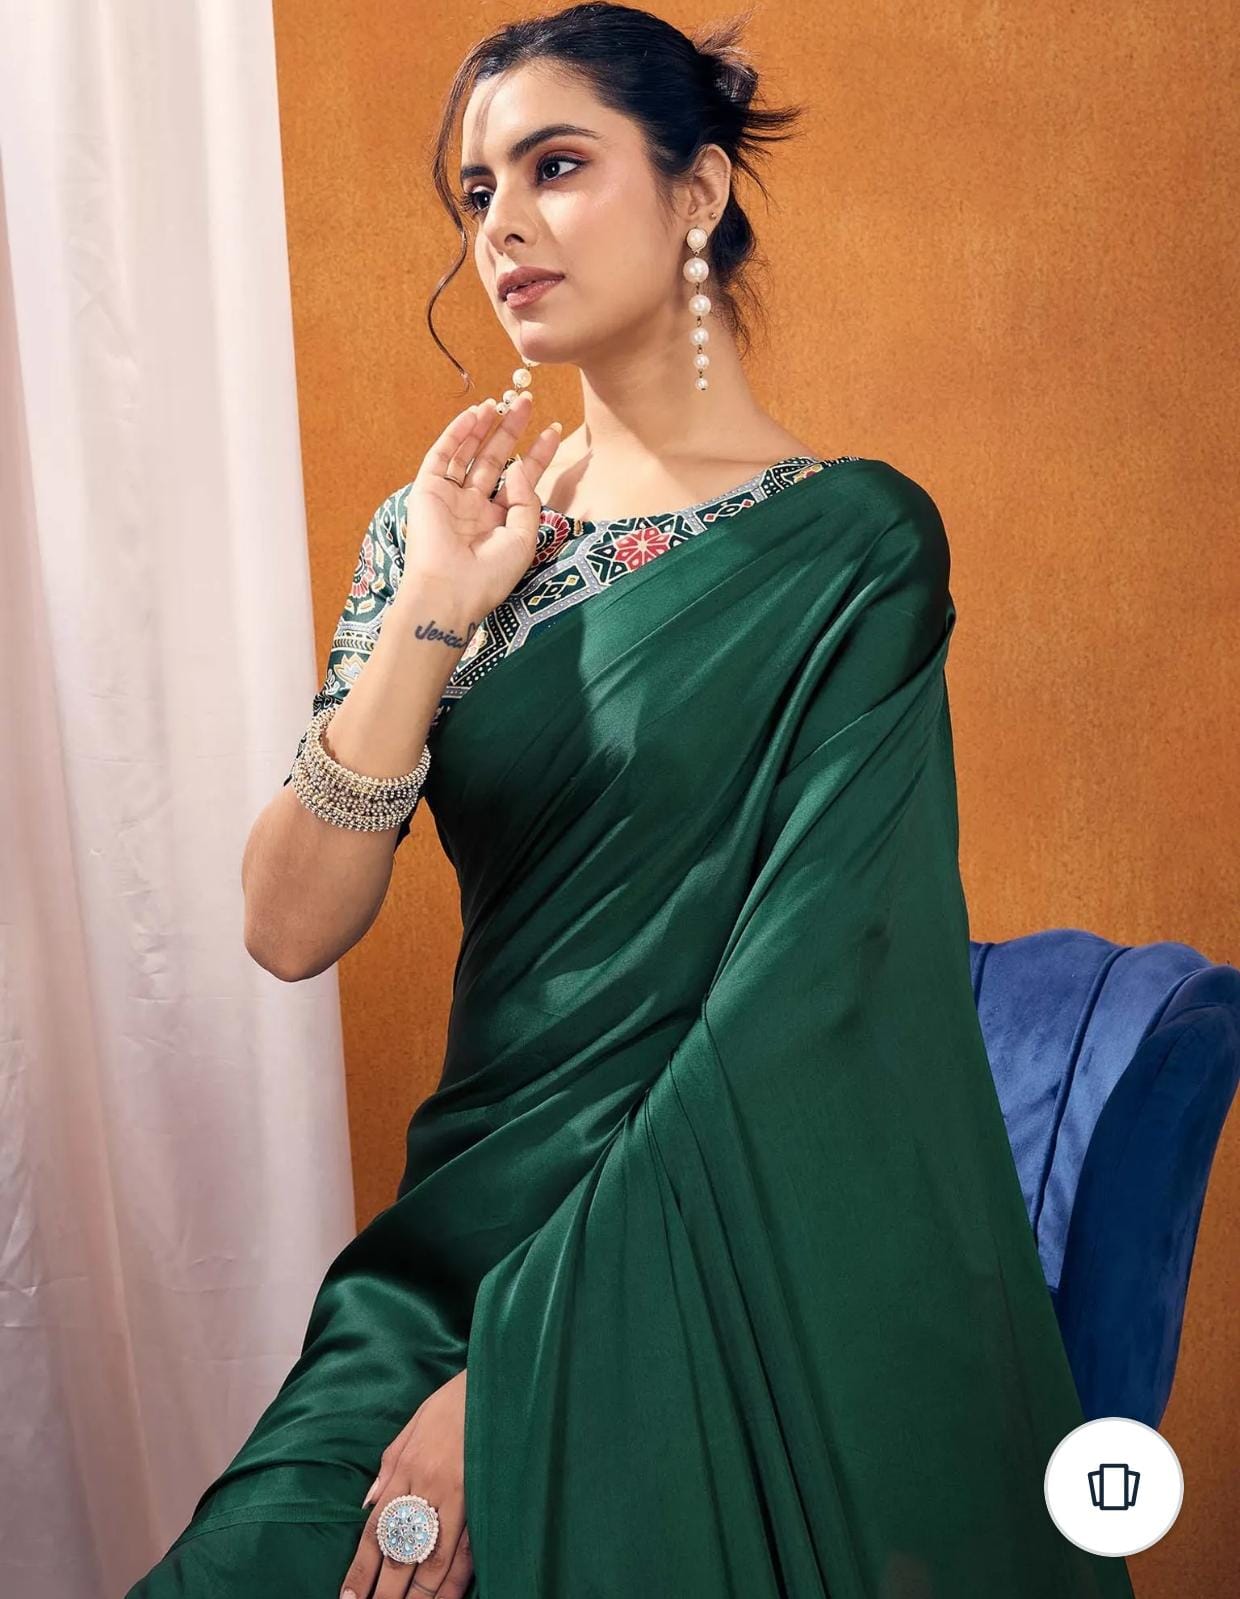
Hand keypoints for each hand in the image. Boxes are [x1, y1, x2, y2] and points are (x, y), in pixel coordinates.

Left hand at [340, 1368, 471, 1598]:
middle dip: (387, 1593)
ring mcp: (461, 1497)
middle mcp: (429, 1487)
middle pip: (403, 1553)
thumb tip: (367, 1504)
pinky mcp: (488, 1501)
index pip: (377, 1529)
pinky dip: (458, 1581)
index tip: (349, 1597)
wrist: (497, 1381)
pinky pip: (470, 1550)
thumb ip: (388, 1468)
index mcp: (407, 1469)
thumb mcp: (412, 1425)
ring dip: (420, 1595)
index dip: (361, 1568)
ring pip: (436, 1560)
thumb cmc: (453, 1402)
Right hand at [403, 391, 561, 621]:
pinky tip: (475, 415)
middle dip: (511, 430)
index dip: (537, 454)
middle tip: (527, 401)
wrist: (451, 591)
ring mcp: (450, 497)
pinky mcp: (428, 491)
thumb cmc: (489, 575)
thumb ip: (525, 500)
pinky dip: (457, 434)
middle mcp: (474, 507)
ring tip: (500, 402)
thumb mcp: (523, 538)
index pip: (520, 479)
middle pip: (495, 459)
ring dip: (484, 427)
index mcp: (498, 521)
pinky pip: (443, 456)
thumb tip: (518, 466)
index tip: (553, 429)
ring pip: (469, 453)